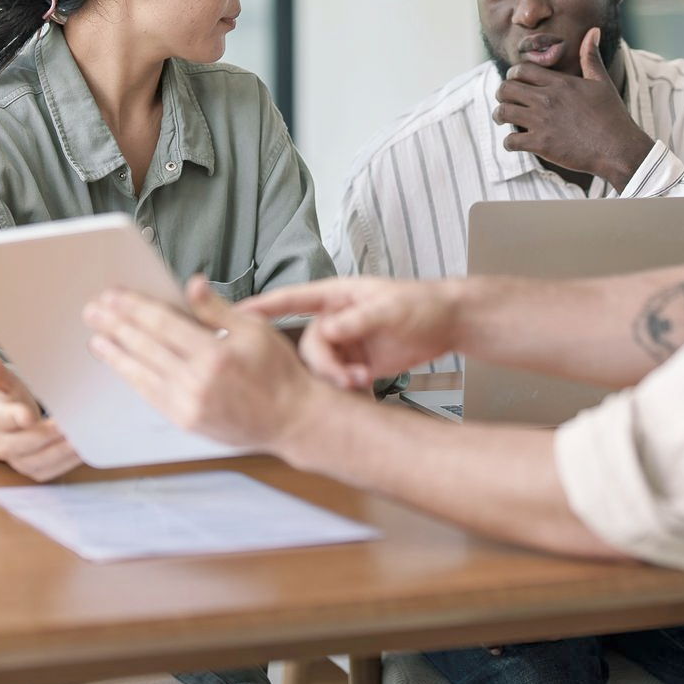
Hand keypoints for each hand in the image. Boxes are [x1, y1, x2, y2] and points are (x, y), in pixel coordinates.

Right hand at [0, 355, 81, 481]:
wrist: (4, 429)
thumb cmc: (10, 402)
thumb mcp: (3, 386)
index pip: (5, 420)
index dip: (17, 418)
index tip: (28, 416)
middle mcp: (6, 445)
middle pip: (25, 444)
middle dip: (45, 436)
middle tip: (66, 426)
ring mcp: (20, 461)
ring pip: (41, 461)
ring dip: (61, 452)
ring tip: (80, 439)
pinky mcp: (36, 472)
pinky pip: (53, 471)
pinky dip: (69, 462)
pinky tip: (84, 450)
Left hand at [83, 275, 330, 451]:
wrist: (291, 419)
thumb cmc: (278, 373)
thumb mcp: (255, 329)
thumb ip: (217, 308)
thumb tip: (192, 285)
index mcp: (215, 354)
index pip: (162, 324)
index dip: (134, 308)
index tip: (114, 296)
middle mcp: (197, 381)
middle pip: (145, 347)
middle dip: (116, 326)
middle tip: (93, 312)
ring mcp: (189, 405)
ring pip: (141, 373)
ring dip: (116, 353)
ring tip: (97, 337)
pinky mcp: (185, 421)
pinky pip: (150, 394)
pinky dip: (132, 377)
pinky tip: (121, 365)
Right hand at [236, 276, 461, 390]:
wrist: (448, 323)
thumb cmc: (421, 302)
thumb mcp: (390, 307)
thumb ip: (357, 319)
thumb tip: (329, 329)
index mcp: (336, 296)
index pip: (290, 300)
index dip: (260, 307)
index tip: (235, 315)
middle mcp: (335, 319)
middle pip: (307, 345)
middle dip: (322, 364)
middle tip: (346, 376)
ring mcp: (345, 343)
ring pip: (321, 366)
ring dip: (336, 378)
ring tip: (362, 380)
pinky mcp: (356, 364)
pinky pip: (337, 378)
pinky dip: (346, 386)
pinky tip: (365, 386)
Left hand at [494, 28, 653, 188]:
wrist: (618, 148)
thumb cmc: (611, 115)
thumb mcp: (602, 82)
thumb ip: (591, 56)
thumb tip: (593, 30)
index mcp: (560, 83)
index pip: (521, 70)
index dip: (512, 75)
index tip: (513, 81)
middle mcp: (547, 99)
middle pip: (506, 88)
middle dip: (501, 93)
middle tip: (504, 99)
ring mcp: (542, 122)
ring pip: (503, 112)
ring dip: (500, 115)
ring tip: (503, 119)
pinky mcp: (541, 144)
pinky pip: (511, 140)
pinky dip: (509, 142)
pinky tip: (516, 142)